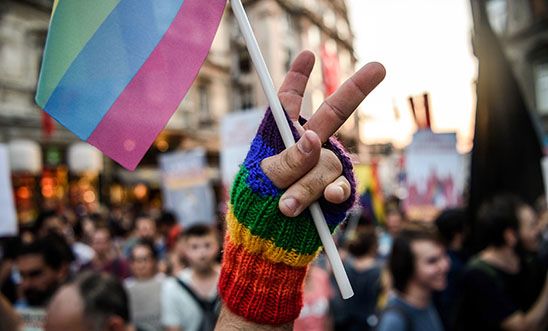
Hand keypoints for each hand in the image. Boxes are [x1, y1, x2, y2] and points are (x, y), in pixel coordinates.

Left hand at [261, 50, 384, 216]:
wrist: (267, 247)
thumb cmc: (255, 208)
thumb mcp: (260, 181)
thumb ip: (287, 160)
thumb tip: (313, 139)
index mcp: (279, 139)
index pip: (288, 104)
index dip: (297, 79)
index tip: (307, 55)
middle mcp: (305, 149)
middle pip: (332, 115)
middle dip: (355, 90)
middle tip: (380, 67)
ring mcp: (322, 170)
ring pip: (326, 163)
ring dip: (306, 184)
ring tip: (286, 206)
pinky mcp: (334, 193)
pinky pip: (341, 186)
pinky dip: (331, 192)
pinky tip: (327, 198)